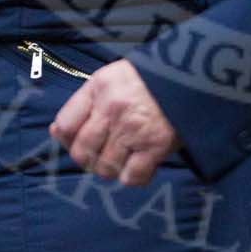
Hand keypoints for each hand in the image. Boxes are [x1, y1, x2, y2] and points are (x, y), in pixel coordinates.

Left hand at [51, 59, 178, 186]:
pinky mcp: (156, 146)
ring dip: (112, 168)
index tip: (79, 140)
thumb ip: (85, 103)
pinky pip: (132, 177)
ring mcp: (133, 129)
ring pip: (104, 168)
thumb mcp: (112, 78)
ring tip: (125, 156)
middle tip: (104, 152)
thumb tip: (56, 132)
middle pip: (81, 153)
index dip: (67, 139)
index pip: (65, 126)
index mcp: (99, 88)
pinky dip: (134, 176)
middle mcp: (112, 109)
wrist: (194, 74)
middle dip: (89, 158)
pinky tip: (141, 163)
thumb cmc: (149, 78)